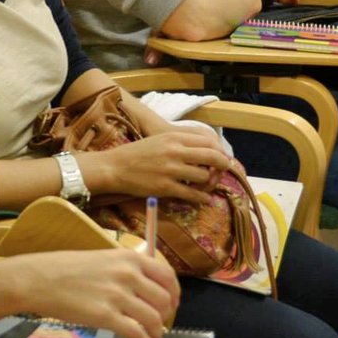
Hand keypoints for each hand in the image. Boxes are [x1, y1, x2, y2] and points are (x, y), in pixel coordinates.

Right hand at [7, 249, 179, 337]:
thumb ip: (126, 270)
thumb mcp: (103, 258)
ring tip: (154, 337)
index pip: (167, 276)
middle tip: (160, 322)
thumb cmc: (66, 268)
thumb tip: (145, 287)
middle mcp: (128, 275)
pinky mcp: (106, 317)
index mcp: (129, 258)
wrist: (39, 279)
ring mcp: (117, 296)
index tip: (172, 303)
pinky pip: (137, 334)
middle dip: (166, 315)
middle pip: (164, 299)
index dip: (174, 293)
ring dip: (158, 332)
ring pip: (154, 319)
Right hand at [82, 127, 232, 204]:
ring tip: (207, 186)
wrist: (115, 167)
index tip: (220, 158)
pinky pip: (192, 194)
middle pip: (212, 157)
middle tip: (222, 172)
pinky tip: (203, 199)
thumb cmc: (137, 153)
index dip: (219, 151)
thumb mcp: (160, 140)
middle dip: (222, 166)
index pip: (209, 142)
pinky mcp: (165, 188)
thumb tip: (205, 150)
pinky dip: (202, 198)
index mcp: (174, 137)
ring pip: (204, 177)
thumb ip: (181, 143)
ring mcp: (171, 170)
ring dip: (209, 183)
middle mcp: (175, 152)